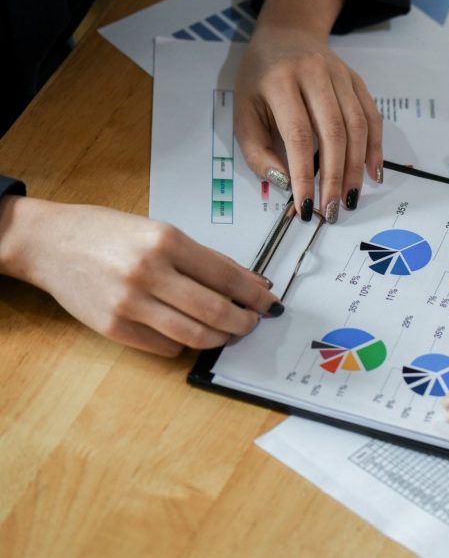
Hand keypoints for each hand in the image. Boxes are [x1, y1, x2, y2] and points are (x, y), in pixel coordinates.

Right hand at [0, 197, 281, 356]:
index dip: (255, 296)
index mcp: (166, 241)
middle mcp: (149, 273)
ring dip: (220, 339)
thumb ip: (209, 260)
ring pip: (194, 337)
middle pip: (215, 312)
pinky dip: (186, 344)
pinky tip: (189, 333)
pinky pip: (165, 347)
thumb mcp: (163, 232)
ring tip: (228, 333)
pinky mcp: (113, 328)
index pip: (227, 277)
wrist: (50, 243)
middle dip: (243, 322)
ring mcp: (129, 304)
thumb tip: (252, 283)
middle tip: (251, 323)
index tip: (268, 303)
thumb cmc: (109, 233)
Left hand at [235, 0, 382, 223]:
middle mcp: (314, 73)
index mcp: (279, 81)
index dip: (305, 174)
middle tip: (334, 209)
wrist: (286, 34)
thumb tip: (285, 182)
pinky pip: (371, 116)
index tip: (306, 206)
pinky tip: (373, 173)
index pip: (298, 135)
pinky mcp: (357, 80)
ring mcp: (340, 75)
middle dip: (335, 176)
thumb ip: (258, 151)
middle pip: (333, 132)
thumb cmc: (259, 79)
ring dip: (356, 167)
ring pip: (357, 126)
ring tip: (351, 197)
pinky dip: (375, 147)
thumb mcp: (243, 112)